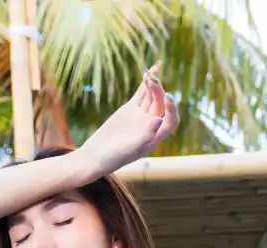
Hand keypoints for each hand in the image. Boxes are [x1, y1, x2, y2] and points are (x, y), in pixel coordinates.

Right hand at [78, 61, 179, 176]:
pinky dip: (145, 84)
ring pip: (152, 97)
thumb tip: (158, 119)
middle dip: (159, 92)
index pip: (171, 120)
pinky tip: (149, 71)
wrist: (95, 155)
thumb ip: (145, 136)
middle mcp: (151, 125)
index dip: (172, 108)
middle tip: (152, 80)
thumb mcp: (129, 150)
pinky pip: (141, 94)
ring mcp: (141, 115)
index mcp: (155, 137)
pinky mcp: (130, 109)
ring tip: (149, 73)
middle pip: (161, 105)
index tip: (167, 97)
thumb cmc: (112, 158)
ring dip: (153, 84)